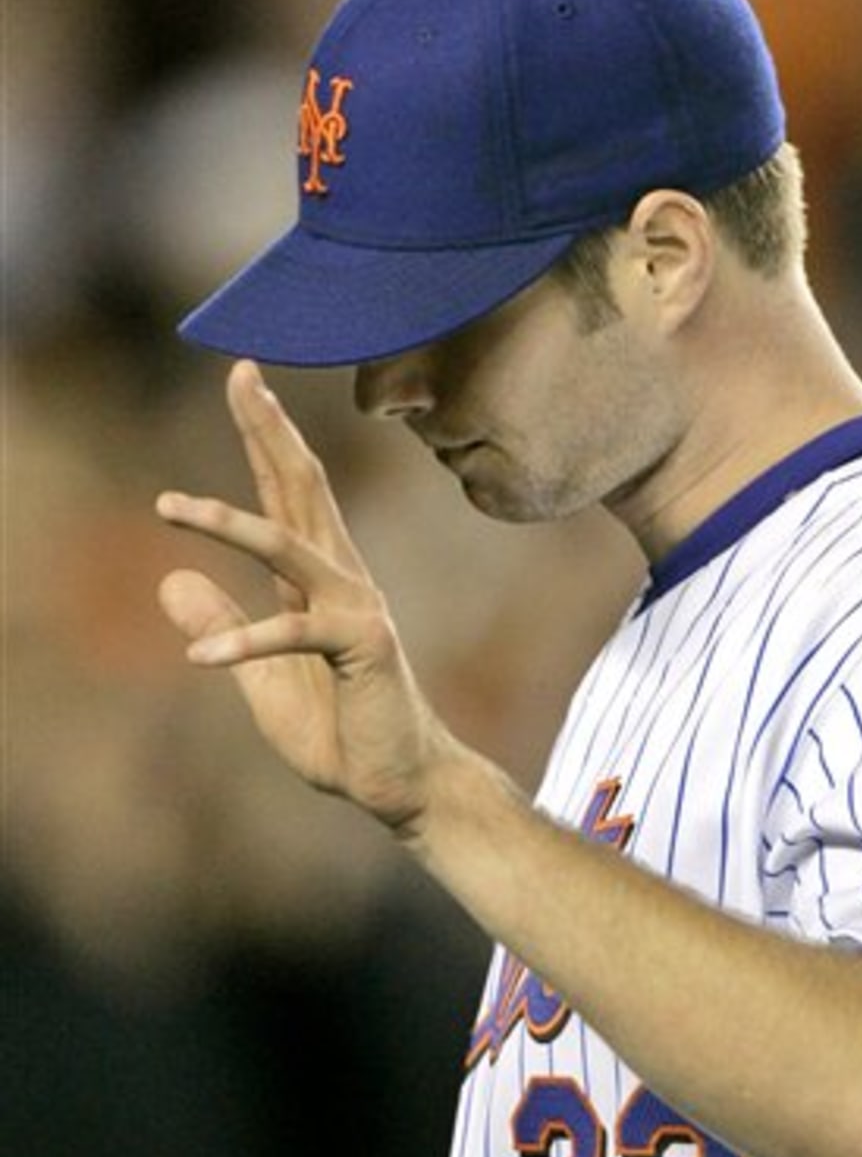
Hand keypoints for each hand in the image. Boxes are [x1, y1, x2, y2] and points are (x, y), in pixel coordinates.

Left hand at [157, 360, 455, 837]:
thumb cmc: (340, 731)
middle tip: (241, 372)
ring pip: (288, 545)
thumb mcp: (258, 678)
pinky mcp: (363, 646)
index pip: (286, 494)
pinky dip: (245, 642)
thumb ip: (223, 623)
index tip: (243, 378)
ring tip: (167, 504)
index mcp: (317, 580)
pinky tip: (201, 657)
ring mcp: (357, 606)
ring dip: (226, 524)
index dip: (264, 436)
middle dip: (268, 431)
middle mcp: (342, 578)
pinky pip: (295, 633)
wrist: (399, 784)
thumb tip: (171, 580)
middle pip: (300, 488)